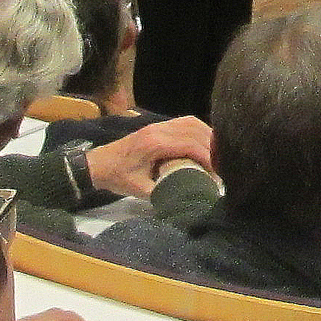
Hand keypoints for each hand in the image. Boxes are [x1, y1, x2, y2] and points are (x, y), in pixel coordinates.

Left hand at [83, 117, 213, 197]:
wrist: (97, 164)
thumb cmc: (117, 177)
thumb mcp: (140, 190)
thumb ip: (164, 192)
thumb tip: (188, 198)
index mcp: (154, 144)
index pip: (190, 144)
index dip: (209, 157)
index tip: (218, 173)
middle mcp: (158, 129)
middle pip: (195, 130)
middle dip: (213, 147)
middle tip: (223, 165)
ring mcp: (158, 124)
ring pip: (192, 122)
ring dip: (208, 136)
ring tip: (218, 154)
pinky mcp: (158, 125)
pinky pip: (184, 122)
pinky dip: (199, 131)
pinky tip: (205, 143)